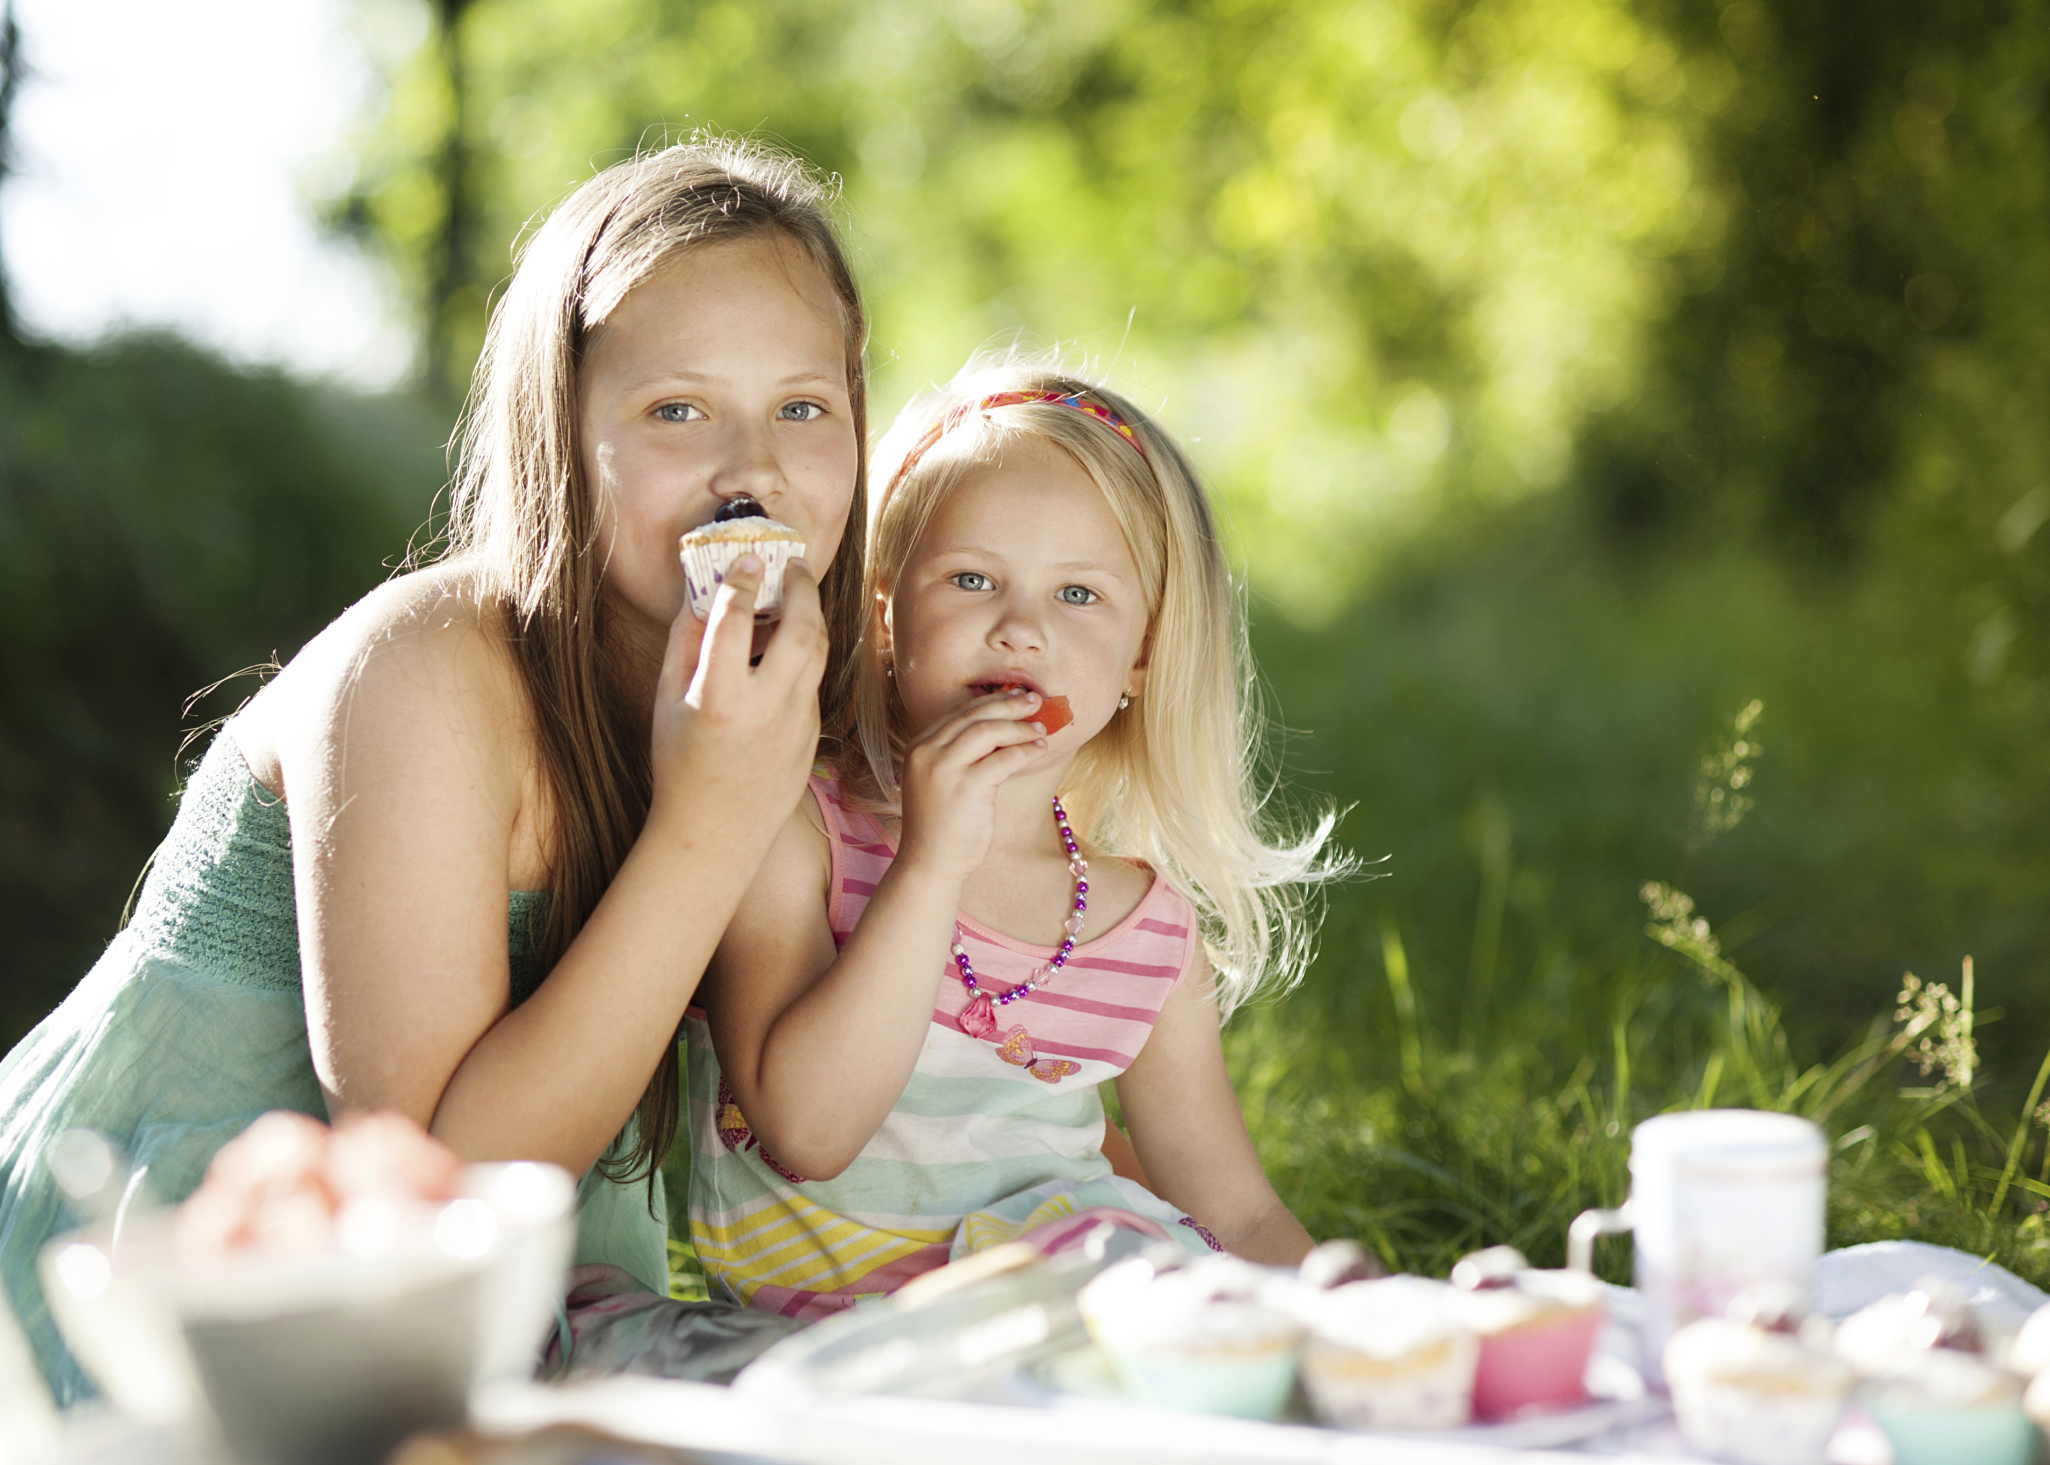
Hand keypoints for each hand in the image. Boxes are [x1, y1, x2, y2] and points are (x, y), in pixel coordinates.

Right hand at [648, 555, 827, 852]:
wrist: (713, 832)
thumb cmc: (679, 763)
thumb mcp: (667, 700)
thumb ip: (685, 641)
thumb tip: (701, 588)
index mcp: (718, 698)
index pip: (737, 619)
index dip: (742, 579)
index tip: (745, 558)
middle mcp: (764, 709)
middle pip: (801, 628)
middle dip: (801, 587)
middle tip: (793, 566)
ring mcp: (796, 725)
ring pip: (818, 653)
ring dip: (812, 616)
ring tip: (798, 595)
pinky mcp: (812, 736)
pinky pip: (812, 683)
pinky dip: (803, 657)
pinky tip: (787, 648)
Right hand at [895, 687, 1049, 879]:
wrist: (928, 863)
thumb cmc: (940, 825)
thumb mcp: (940, 780)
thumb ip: (959, 754)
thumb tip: (1002, 728)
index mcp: (918, 747)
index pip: (959, 714)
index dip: (991, 702)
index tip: (1015, 697)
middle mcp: (927, 752)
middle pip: (975, 716)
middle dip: (1009, 704)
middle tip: (1036, 700)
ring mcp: (944, 769)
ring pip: (989, 731)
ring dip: (1020, 726)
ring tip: (1041, 727)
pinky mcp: (966, 788)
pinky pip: (1004, 759)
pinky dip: (1025, 750)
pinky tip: (1039, 749)